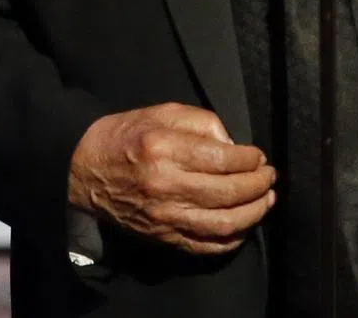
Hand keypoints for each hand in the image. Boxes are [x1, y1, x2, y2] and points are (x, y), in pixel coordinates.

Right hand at [68, 102, 275, 255]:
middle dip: (257, 186)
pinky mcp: (161, 237)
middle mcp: (165, 186)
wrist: (86, 169)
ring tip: (267, 200)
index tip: (260, 156)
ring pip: (220, 224)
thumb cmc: (128, 134)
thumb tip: (233, 145)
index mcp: (165, 149)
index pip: (221, 160)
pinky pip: (203, 246)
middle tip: (270, 177)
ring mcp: (163, 217)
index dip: (249, 160)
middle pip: (226, 193)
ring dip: (252, 214)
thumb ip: (202, 122)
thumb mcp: (164, 111)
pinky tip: (244, 225)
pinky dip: (230, 240)